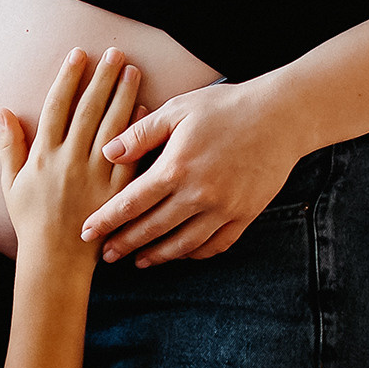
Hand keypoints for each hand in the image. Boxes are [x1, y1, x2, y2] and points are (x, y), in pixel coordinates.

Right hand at [0, 49, 141, 269]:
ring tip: (133, 71)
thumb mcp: (11, 183)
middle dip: (102, 78)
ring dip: (122, 95)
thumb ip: (9, 146)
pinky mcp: (116, 191)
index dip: (68, 78)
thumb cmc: (30, 221)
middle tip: (116, 53)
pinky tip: (146, 108)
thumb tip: (2, 111)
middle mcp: (69, 160)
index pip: (56, 106)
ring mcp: (94, 175)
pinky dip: (137, 131)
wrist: (55, 259)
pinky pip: (129, 155)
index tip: (79, 54)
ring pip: (111, 126)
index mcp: (43, 155)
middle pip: (88, 109)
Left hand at [82, 77, 299, 265]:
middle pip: (153, 229)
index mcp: (176, 167)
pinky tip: (181, 253)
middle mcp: (199, 194)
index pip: (131, 202)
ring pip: (183, 244)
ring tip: (140, 261)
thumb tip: (107, 153)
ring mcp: (224, 209)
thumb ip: (141, 134)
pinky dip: (195, 253)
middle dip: (125, 245)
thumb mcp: (178, 109)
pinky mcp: (245, 215)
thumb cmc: (225, 107)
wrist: (282, 115)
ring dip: (158, 256)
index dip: (106, 221)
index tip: (86, 233)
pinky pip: (216, 245)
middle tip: (105, 256)